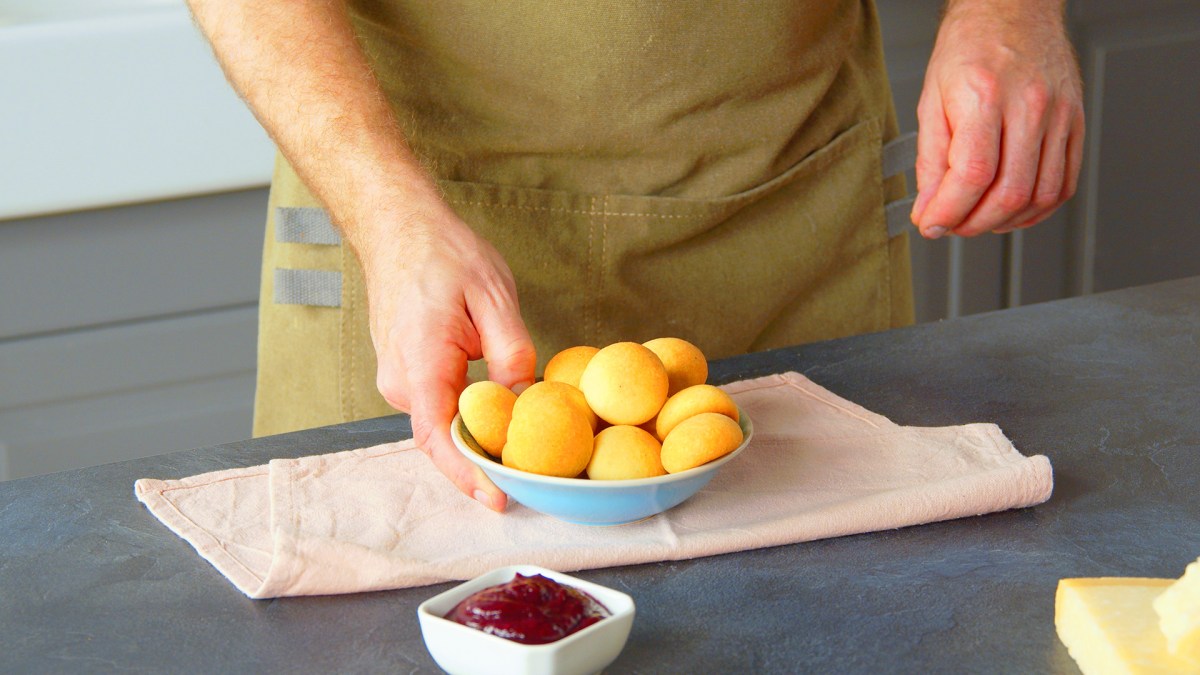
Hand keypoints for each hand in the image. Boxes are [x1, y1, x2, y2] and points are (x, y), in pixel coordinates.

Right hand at [359, 202, 536, 511]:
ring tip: (521, 450)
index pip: (437, 436)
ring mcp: (398, 380)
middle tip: (529, 479)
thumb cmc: (443, 255)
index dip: (466, 474)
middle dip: (481, 463)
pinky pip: (437, 407)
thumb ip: (512, 353)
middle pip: (441, 438)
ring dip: (476, 438)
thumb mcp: (494, 297)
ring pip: (441, 423)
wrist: (399, 229)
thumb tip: (524, 400)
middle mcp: (400, 381)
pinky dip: (467, 418)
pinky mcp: (405, 375)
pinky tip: (499, 417)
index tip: (496, 498)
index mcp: (419, 362)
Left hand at [911, 0, 1084, 237]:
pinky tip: (1012, 209)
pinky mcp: (1076, 122)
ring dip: (1005, 222)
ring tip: (978, 219)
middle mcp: (1028, 105)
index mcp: (984, 95)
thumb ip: (930, 159)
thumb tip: (929, 207)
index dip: (948, 211)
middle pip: (1009, 192)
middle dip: (974, 223)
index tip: (930, 224)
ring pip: (1041, 194)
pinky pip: (1065, 183)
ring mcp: (1059, 114)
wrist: (1012, 10)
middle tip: (952, 225)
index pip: (972, 174)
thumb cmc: (970, 48)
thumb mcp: (931, 100)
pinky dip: (1037, 208)